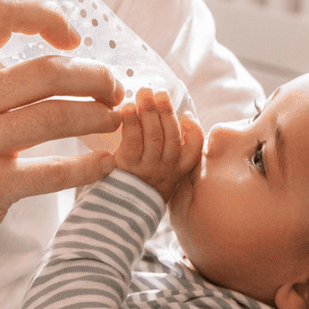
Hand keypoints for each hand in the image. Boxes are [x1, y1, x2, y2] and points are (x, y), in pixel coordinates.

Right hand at [0, 0, 124, 285]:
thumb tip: (46, 61)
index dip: (43, 15)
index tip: (72, 38)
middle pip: (46, 69)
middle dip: (95, 76)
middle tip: (113, 90)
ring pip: (55, 114)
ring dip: (97, 116)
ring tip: (113, 121)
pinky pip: (52, 171)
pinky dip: (88, 167)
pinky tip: (105, 165)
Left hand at [113, 87, 202, 203]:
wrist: (114, 217)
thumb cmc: (135, 191)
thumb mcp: (157, 179)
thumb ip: (162, 156)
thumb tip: (156, 119)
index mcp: (176, 172)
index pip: (194, 151)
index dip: (194, 131)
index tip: (187, 115)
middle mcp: (165, 170)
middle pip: (172, 135)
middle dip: (166, 110)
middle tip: (159, 92)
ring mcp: (147, 169)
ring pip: (155, 136)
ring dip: (149, 111)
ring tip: (144, 93)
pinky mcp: (127, 168)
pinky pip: (132, 141)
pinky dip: (131, 122)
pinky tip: (127, 109)